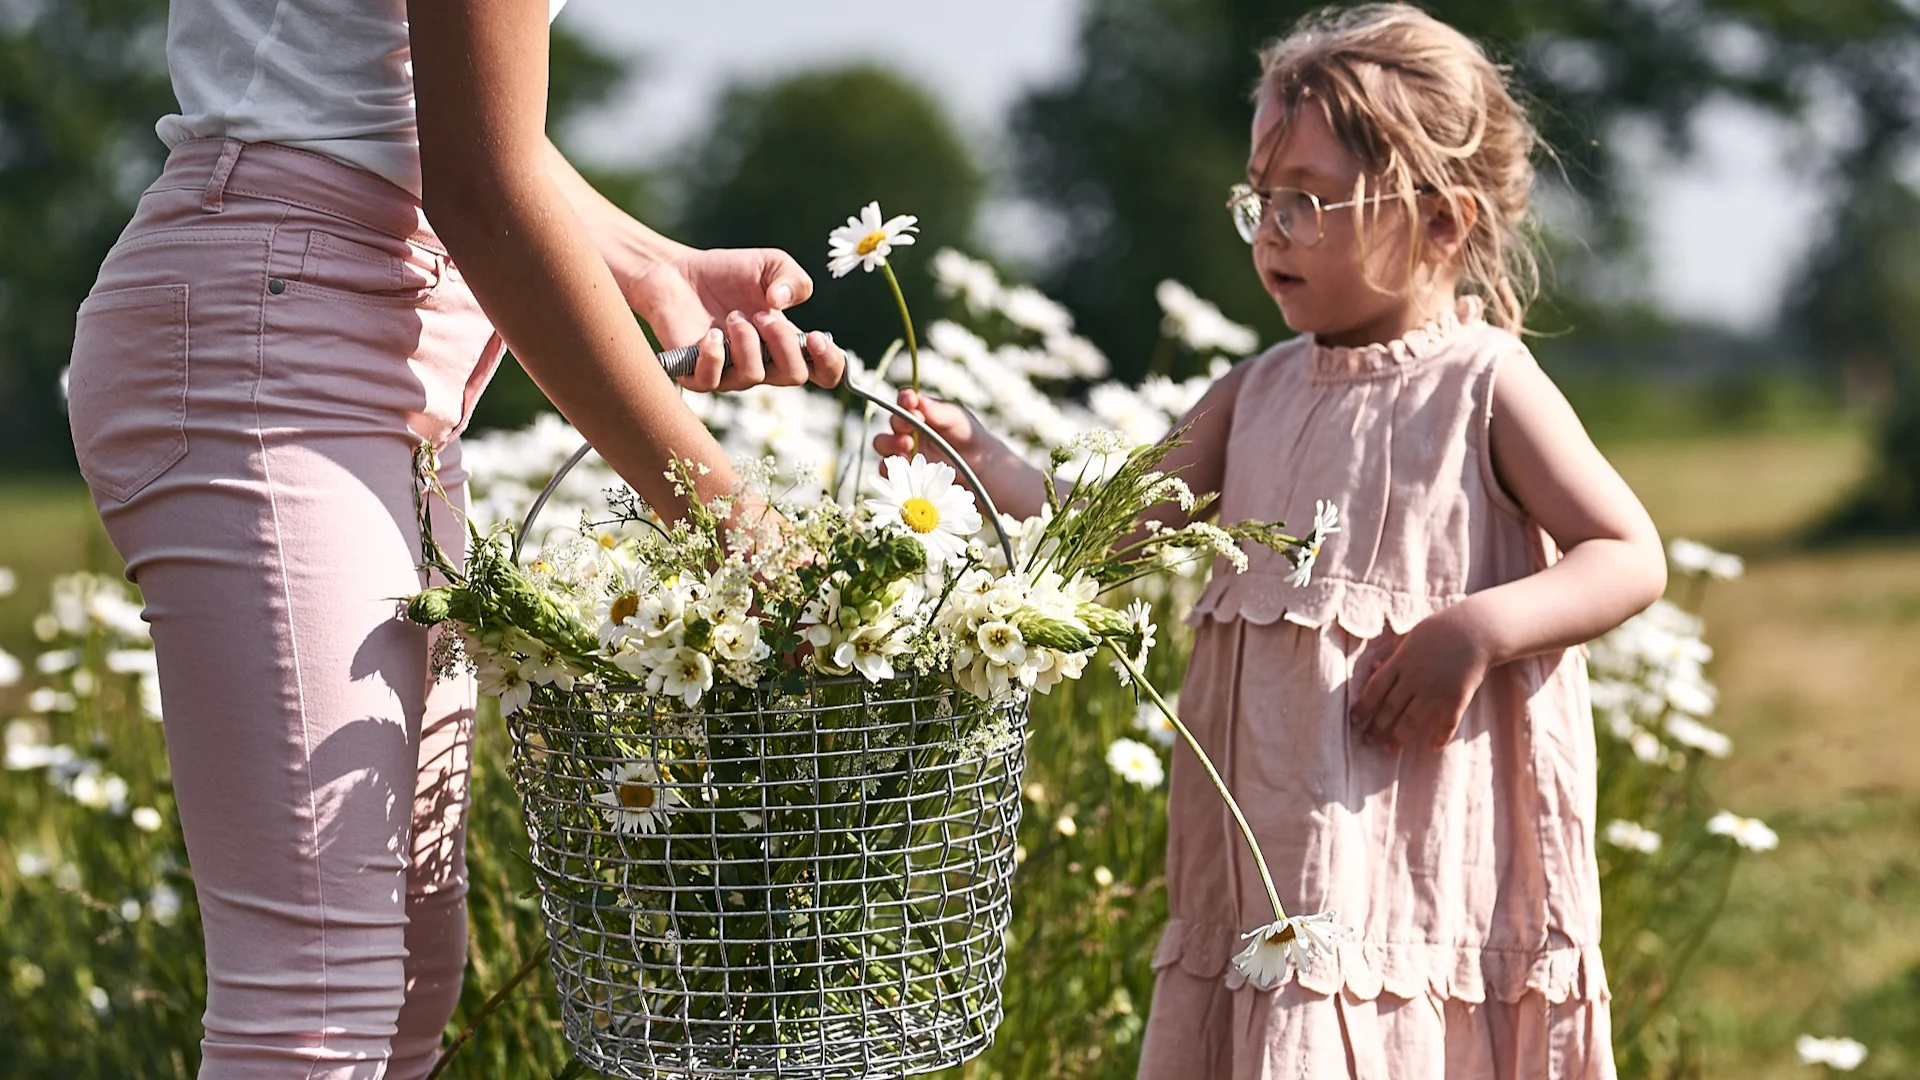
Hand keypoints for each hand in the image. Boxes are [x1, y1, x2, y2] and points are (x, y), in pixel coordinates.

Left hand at [616, 244, 845, 392]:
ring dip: (746, 341)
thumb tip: (781, 303)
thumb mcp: (771, 264)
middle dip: (782, 342)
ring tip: (731, 316)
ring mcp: (731, 373)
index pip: (824, 373)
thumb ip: (793, 279)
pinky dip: (715, 355)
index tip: (817, 336)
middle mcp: (764, 364)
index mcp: (787, 343)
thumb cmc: (728, 273)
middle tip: (761, 314)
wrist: (679, 272)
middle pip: (794, 376)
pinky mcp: (697, 374)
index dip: (830, 363)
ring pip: (754, 376)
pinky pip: (713, 381)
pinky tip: (711, 333)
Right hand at [871, 388, 982, 464]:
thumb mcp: (957, 418)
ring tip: (908, 446)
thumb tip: (917, 400)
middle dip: (899, 422)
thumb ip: (938, 410)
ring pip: (883, 444)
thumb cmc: (967, 435)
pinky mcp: (903, 472)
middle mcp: (907, 428)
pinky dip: (892, 468)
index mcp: (919, 410)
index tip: (910, 400)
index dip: (904, 399)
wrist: (978, 464)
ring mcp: (903, 450)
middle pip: (892, 422)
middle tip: (911, 427)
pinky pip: (887, 470)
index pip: (905, 400)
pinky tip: (906, 468)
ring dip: (891, 444)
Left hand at [1349, 610, 1492, 751]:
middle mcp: (1414, 679)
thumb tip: (1372, 668)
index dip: (1362, 708)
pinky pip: (1446, 724)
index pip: (1374, 690)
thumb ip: (1392, 655)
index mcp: (1400, 662)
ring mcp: (1436, 691)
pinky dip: (1440, 737)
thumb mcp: (1410, 637)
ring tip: (1388, 751)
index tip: (1353, 721)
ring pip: (1411, 721)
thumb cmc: (1440, 629)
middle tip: (1367, 742)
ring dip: (1398, 738)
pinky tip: (1433, 748)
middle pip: (1390, 709)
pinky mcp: (1457, 698)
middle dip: (1376, 728)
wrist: (1477, 629)